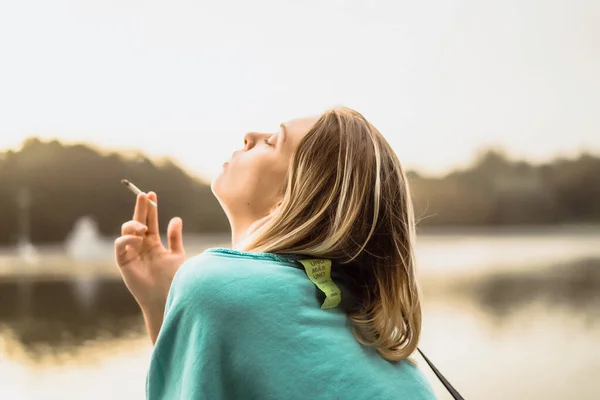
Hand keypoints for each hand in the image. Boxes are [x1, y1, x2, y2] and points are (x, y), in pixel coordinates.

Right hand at [114, 192, 184, 312]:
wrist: (165, 297)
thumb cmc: (172, 279)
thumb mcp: (177, 255)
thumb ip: (175, 237)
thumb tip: (176, 218)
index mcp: (153, 243)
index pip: (150, 221)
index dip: (150, 208)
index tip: (152, 194)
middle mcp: (141, 246)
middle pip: (138, 221)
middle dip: (140, 207)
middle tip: (143, 194)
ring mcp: (131, 252)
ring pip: (127, 231)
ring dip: (134, 224)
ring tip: (143, 226)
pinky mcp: (123, 262)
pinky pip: (120, 245)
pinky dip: (127, 239)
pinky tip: (138, 238)